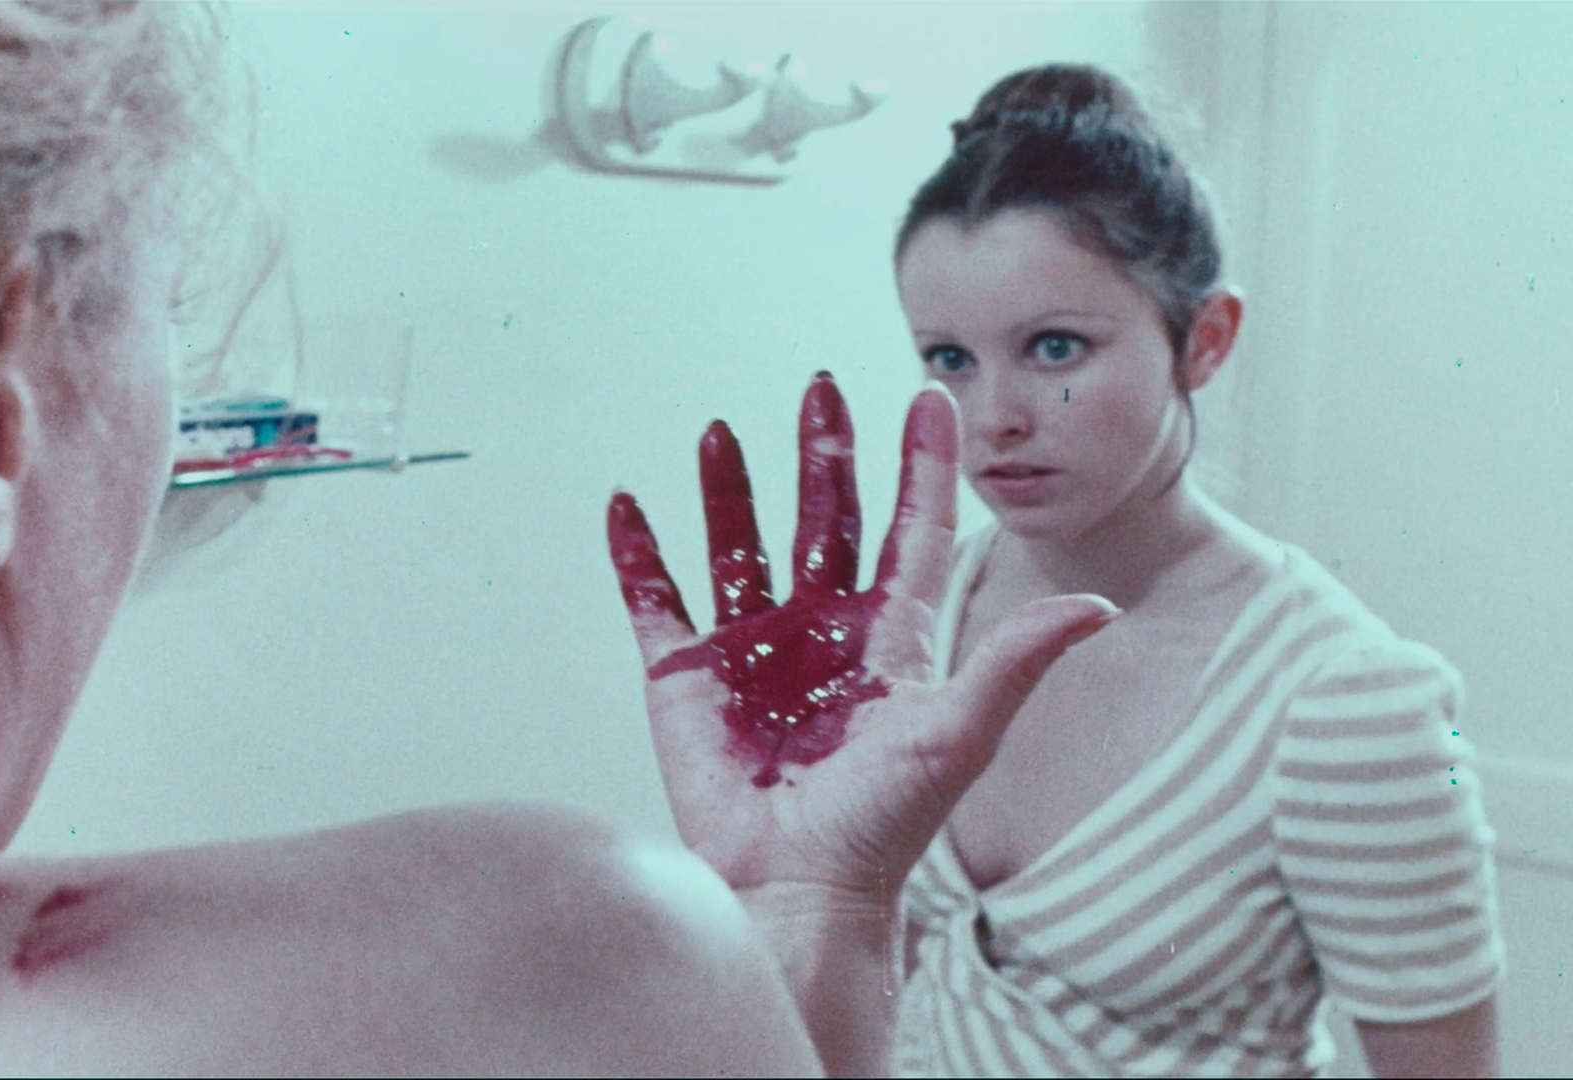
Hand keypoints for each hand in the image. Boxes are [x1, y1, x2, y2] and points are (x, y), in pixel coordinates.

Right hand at [608, 373, 1115, 904]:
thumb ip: (1016, 660)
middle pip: (821, 520)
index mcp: (889, 639)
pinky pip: (657, 601)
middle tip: (819, 388)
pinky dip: (638, 554)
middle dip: (820, 454)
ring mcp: (752, 652)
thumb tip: (1098, 606)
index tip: (929, 399)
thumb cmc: (884, 827)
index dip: (923, 467)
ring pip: (738, 546)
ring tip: (720, 431)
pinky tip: (628, 507)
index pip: (911, 531)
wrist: (797, 888)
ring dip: (727, 489)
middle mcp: (821, 633)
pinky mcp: (686, 679)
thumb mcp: (959, 733)